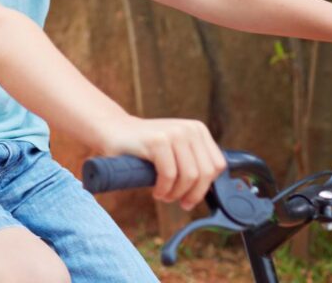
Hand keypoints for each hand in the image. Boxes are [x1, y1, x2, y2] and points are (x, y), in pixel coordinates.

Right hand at [100, 116, 225, 210]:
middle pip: (205, 173)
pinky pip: (169, 175)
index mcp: (198, 130)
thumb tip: (210, 191)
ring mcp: (173, 133)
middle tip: (179, 202)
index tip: (191, 197)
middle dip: (193, 194)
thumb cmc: (145, 147)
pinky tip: (156, 192)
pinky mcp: (157, 141)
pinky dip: (164, 189)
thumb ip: (193, 161)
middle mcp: (189, 129)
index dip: (206, 187)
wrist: (113, 130)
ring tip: (164, 196)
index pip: (217, 165)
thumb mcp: (175, 150)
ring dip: (176, 193)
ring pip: (189, 176)